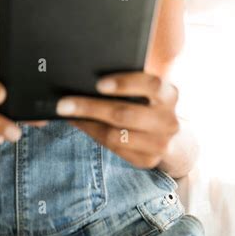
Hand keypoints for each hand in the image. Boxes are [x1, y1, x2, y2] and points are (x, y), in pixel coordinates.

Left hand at [55, 72, 179, 168]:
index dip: (125, 83)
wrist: (170, 135)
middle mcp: (169, 121)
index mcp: (169, 95)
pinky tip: (79, 124)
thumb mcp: (147, 89)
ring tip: (66, 113)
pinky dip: (93, 135)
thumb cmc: (148, 102)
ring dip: (87, 124)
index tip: (98, 83)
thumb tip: (87, 74)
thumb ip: (129, 82)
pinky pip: (114, 149)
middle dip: (90, 107)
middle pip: (126, 114)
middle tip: (63, 103)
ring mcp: (160, 144)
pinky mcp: (148, 161)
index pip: (151, 85)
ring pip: (116, 135)